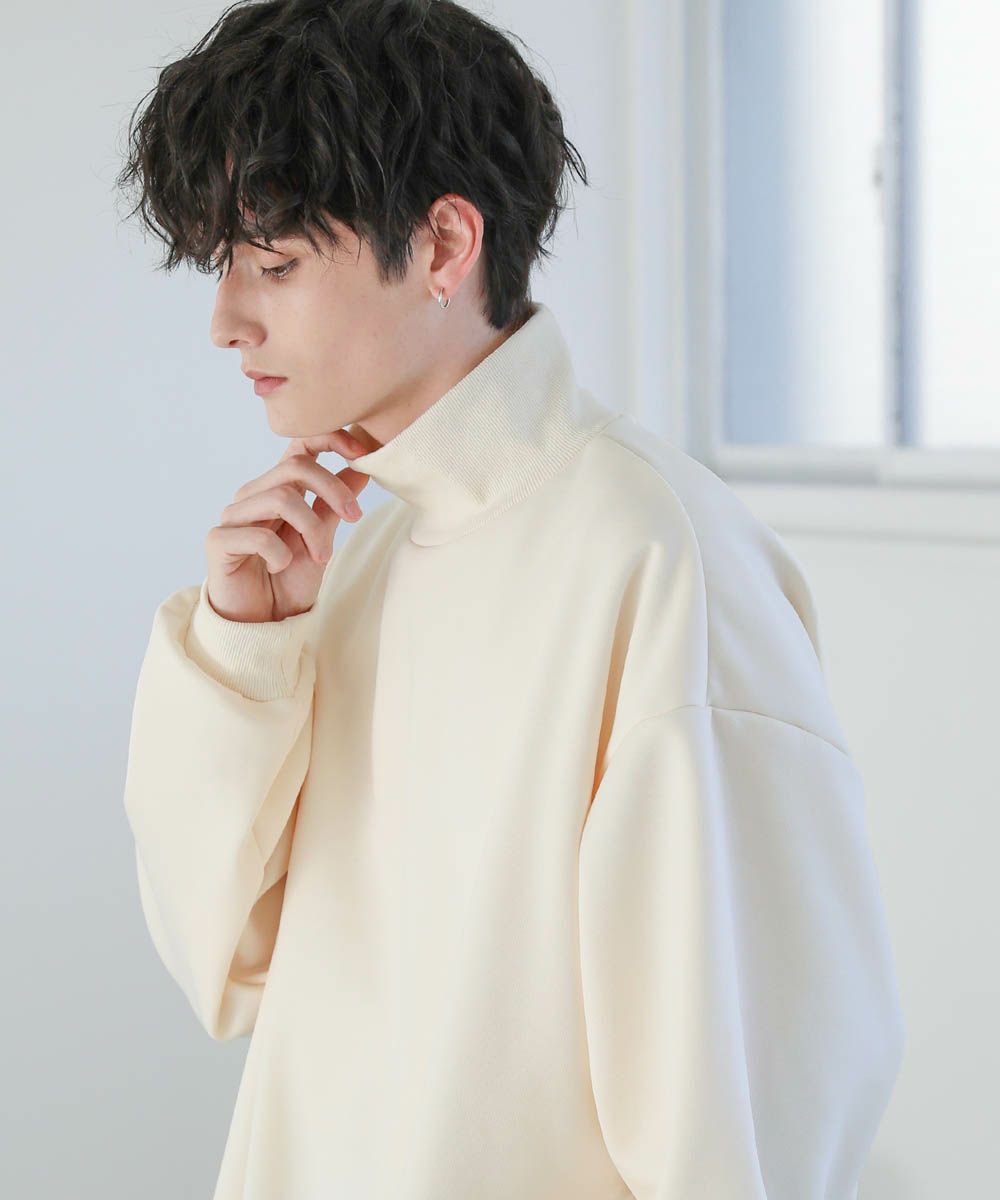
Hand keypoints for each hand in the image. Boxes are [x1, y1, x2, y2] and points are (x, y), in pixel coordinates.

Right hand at [203, 428, 372, 622]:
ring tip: (319, 556)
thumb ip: (334, 507)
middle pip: (295, 467)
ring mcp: (234, 516)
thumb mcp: (322, 542)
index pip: (299, 448)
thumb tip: (361, 470)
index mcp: (279, 490)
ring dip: (312, 529)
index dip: (329, 439)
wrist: (263, 624)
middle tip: (354, 517)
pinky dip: (279, 554)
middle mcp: (254, 496)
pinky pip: (258, 534)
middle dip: (333, 490)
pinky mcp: (218, 541)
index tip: (360, 453)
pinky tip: (278, 567)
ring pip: (281, 497)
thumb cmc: (288, 582)